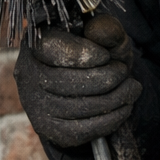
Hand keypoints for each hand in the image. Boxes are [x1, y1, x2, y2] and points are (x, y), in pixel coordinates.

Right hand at [14, 15, 140, 148]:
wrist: (87, 84)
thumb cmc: (96, 54)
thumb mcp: (105, 37)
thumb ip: (107, 30)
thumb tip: (102, 30)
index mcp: (37, 42)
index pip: (54, 50)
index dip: (86, 54)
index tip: (107, 56)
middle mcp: (27, 73)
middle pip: (67, 82)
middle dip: (106, 78)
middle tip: (124, 72)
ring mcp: (34, 103)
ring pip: (77, 108)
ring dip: (114, 99)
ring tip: (132, 89)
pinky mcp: (46, 127)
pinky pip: (80, 129)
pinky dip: (109, 120)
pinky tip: (124, 108)